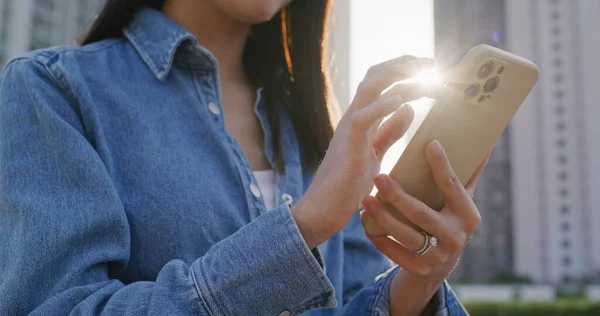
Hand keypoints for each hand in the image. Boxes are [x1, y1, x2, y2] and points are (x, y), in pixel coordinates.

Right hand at [292, 56, 434, 247]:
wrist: (324, 209)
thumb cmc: (347, 185)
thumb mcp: (375, 154)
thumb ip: (388, 132)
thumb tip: (408, 108)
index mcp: (362, 120)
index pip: (381, 85)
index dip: (405, 73)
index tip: (431, 70)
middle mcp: (354, 117)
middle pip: (375, 77)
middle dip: (403, 65)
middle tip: (430, 62)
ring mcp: (349, 128)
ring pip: (369, 88)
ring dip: (396, 75)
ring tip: (420, 70)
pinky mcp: (347, 144)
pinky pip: (363, 117)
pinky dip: (381, 106)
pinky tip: (401, 100)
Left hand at [362, 141, 490, 279]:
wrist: (443, 263)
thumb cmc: (449, 218)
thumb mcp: (462, 200)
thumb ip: (469, 174)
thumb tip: (485, 143)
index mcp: (468, 215)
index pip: (453, 187)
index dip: (442, 165)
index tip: (429, 144)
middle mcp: (456, 236)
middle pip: (422, 215)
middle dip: (398, 196)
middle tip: (379, 177)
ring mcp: (438, 256)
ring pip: (406, 236)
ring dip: (383, 217)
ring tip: (367, 199)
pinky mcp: (419, 268)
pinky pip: (394, 253)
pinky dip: (378, 238)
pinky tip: (365, 223)